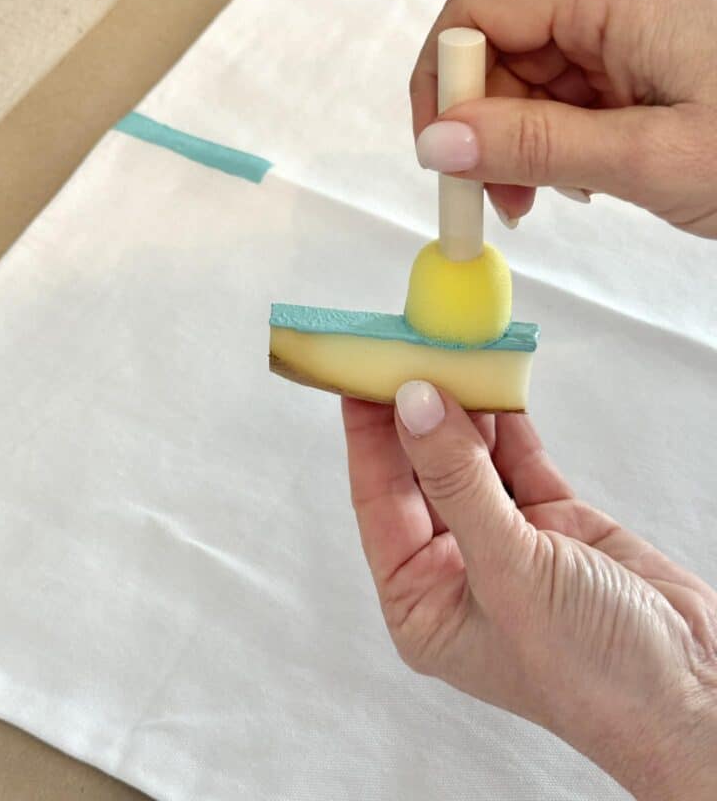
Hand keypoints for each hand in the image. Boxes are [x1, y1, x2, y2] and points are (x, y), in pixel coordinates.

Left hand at [343, 385, 716, 798]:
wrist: (694, 693)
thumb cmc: (592, 669)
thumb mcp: (509, 570)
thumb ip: (458, 481)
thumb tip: (414, 404)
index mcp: (421, 602)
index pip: (378, 500)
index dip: (367, 435)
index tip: (360, 375)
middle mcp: (454, 570)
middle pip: (420, 472)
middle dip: (416, 414)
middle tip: (409, 351)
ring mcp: (504, 541)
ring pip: (470, 459)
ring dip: (465, 410)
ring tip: (454, 353)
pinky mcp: (552, 521)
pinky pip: (517, 459)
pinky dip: (509, 422)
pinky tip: (496, 384)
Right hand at [410, 0, 716, 236]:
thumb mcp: (651, 157)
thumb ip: (536, 145)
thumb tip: (437, 144)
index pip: (478, 9)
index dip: (443, 81)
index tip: (439, 156)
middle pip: (500, 43)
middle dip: (481, 122)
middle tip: (494, 200)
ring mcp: (633, 17)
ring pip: (529, 71)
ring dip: (518, 136)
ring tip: (547, 193)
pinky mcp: (645, 50)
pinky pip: (569, 85)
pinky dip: (556, 134)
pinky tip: (584, 174)